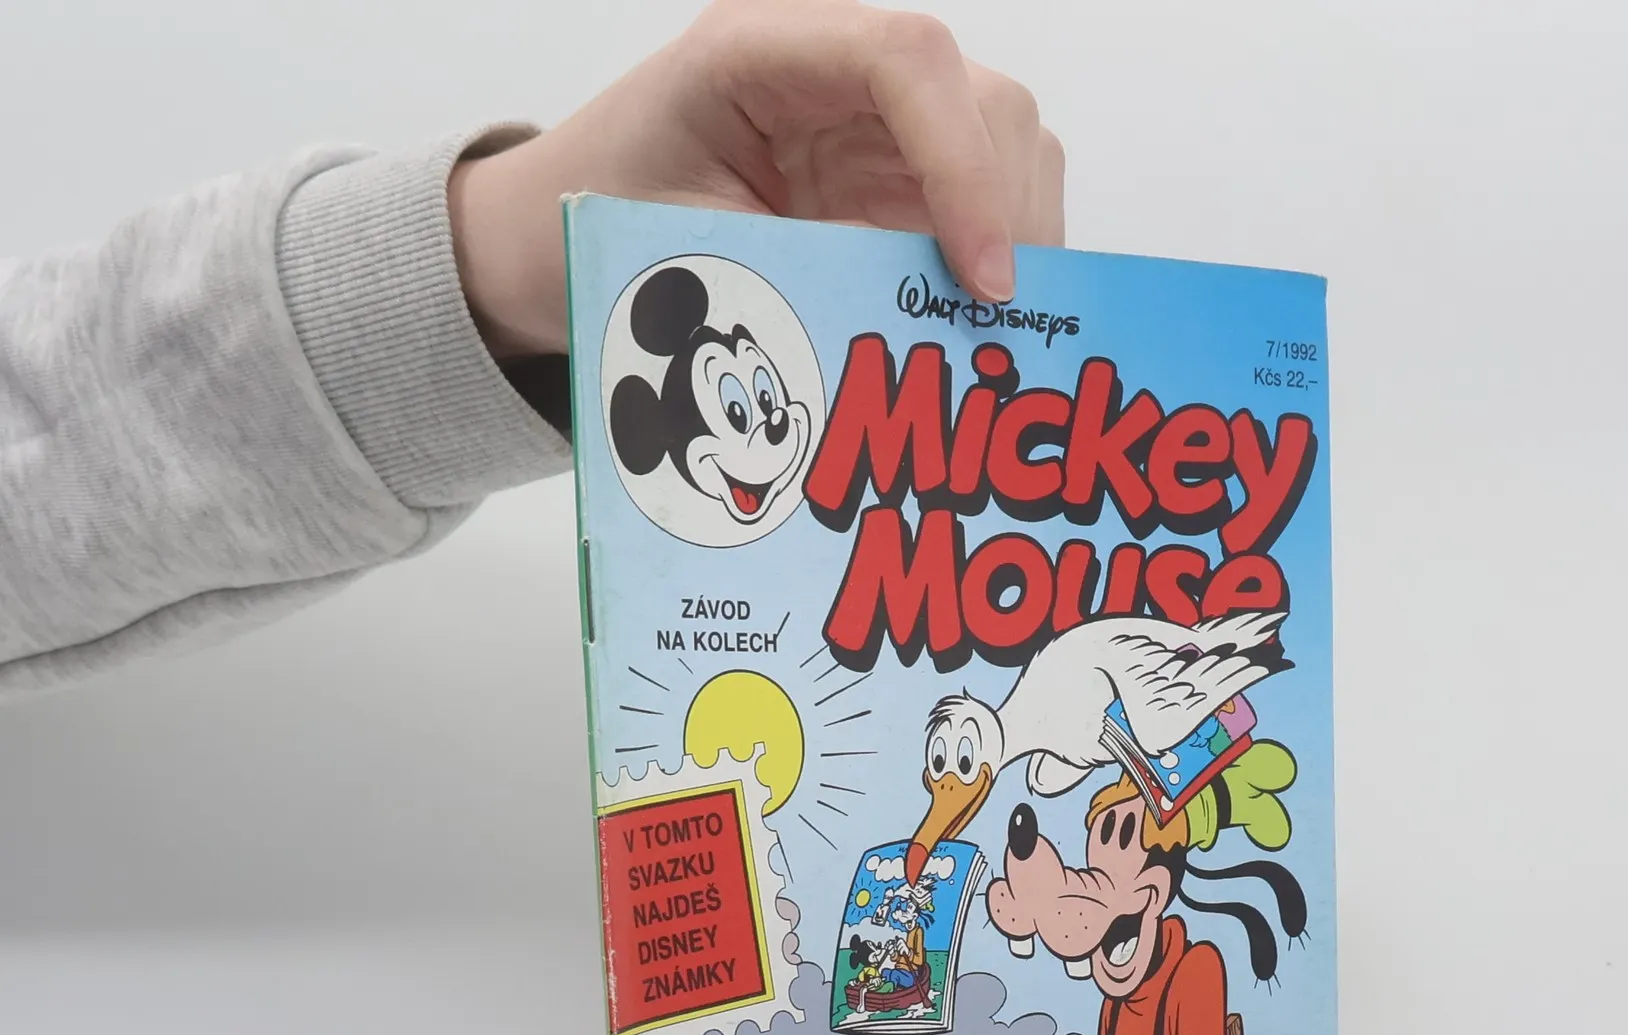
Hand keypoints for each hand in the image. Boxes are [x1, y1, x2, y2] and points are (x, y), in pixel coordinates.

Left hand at [449, 0, 1065, 357]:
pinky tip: (982, 321)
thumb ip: (799, 281)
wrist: (551, 237)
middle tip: (1004, 324)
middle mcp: (830, 67)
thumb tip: (920, 336)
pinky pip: (985, 197)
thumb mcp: (686, 264)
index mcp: (757, 51)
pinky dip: (1003, 259)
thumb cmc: (598, 233)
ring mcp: (869, 119)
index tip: (983, 280)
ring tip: (996, 329)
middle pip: (980, 98)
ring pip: (1005, 141)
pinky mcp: (890, 171)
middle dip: (1011, 211)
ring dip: (1021, 236)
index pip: (906, 61)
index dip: (965, 167)